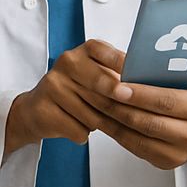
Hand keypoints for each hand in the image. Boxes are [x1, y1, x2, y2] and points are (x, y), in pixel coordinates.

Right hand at [5, 41, 128, 151]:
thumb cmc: (75, 93)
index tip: (134, 85)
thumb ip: (117, 78)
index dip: (122, 67)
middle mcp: (65, 63)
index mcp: (82, 52)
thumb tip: (150, 89)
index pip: (104, 52)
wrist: (36, 109)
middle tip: (132, 113)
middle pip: (101, 86)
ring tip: (98, 121)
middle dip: (118, 104)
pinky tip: (79, 128)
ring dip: (101, 124)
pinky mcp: (44, 108)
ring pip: (92, 113)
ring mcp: (52, 85)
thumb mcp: (94, 77)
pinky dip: (83, 134)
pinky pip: (77, 128)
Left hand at [84, 31, 186, 170]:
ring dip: (111, 118)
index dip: (141, 94)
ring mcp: (180, 153)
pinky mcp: (165, 162)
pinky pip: (133, 147)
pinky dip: (114, 132)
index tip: (118, 84)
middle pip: (149, 120)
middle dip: (119, 106)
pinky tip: (100, 117)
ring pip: (137, 135)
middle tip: (98, 90)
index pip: (168, 100)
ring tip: (92, 99)